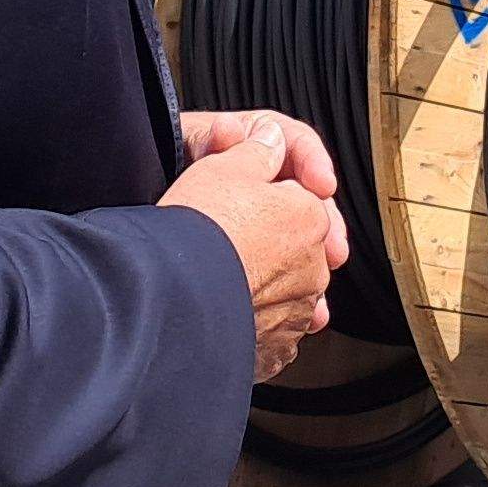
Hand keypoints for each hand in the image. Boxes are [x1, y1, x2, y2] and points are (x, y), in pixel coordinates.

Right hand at [158, 113, 347, 381]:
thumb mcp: (226, 166)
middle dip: (274, 242)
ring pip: (287, 292)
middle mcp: (314, 268)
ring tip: (229, 276)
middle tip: (235, 237)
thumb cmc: (200, 227)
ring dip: (267, 284)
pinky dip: (256, 321)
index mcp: (310, 218)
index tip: (243, 200)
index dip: (271, 195)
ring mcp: (297, 313)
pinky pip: (272, 331)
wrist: (173, 294)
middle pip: (297, 248)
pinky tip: (229, 310)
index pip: (301, 199)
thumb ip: (259, 149)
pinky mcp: (275, 349)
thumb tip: (272, 138)